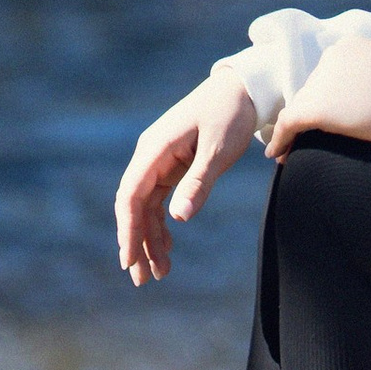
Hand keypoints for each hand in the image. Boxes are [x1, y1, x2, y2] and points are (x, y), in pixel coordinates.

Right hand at [116, 73, 258, 287]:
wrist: (242, 89)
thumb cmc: (230, 114)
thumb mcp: (218, 149)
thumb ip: (198, 182)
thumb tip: (178, 219)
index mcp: (154, 149)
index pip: (131, 195)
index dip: (128, 229)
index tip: (129, 259)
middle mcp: (151, 157)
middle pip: (134, 206)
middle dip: (136, 243)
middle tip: (143, 280)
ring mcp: (160, 163)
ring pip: (146, 209)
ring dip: (150, 240)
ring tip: (160, 274)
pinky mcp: (172, 168)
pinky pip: (160, 202)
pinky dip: (162, 227)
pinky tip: (168, 250)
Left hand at [268, 36, 370, 158]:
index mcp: (352, 48)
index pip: (332, 75)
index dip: (328, 97)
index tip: (329, 115)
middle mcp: (331, 58)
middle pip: (315, 90)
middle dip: (313, 112)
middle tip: (309, 136)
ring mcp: (322, 81)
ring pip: (302, 107)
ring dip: (296, 129)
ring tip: (291, 149)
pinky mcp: (315, 107)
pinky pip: (288, 124)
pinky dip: (281, 140)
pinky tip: (278, 155)